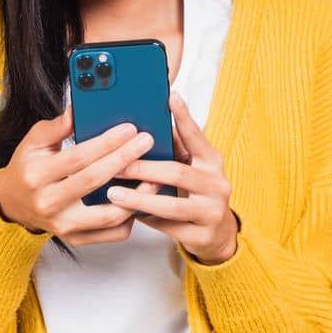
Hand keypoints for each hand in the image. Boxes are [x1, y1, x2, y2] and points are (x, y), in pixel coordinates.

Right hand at [0, 99, 162, 245]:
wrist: (12, 203)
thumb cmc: (27, 168)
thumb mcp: (34, 142)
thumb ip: (57, 126)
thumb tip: (79, 109)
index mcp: (36, 175)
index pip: (77, 158)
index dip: (106, 143)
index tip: (129, 129)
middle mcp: (48, 203)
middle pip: (94, 181)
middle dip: (125, 159)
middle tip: (146, 142)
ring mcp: (63, 225)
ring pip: (109, 215)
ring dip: (136, 194)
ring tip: (152, 175)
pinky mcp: (76, 239)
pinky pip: (113, 233)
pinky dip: (130, 217)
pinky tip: (138, 199)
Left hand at [106, 90, 240, 263]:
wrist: (218, 233)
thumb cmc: (194, 193)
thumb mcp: (190, 168)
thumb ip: (173, 150)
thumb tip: (140, 127)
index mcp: (212, 161)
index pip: (197, 136)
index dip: (184, 117)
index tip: (170, 97)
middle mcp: (217, 184)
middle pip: (177, 172)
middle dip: (143, 168)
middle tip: (116, 165)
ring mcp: (213, 211)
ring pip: (172, 205)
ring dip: (139, 199)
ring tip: (114, 194)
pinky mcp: (204, 235)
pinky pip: (170, 228)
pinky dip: (147, 220)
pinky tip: (128, 214)